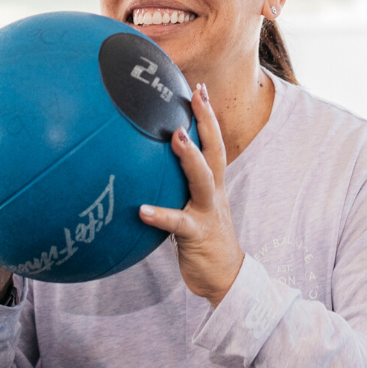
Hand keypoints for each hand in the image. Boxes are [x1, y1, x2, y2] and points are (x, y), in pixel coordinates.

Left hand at [139, 84, 243, 306]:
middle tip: (196, 94)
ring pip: (203, 179)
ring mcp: (207, 212)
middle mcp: (213, 193)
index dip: (207, 116)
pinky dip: (160, 215)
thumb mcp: (191, 208)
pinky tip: (141, 210)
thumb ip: (175, 189)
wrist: (226, 279)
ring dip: (190, 157)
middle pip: (215, 150)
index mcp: (213, 184)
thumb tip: (142, 169)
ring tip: (174, 137)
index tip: (199, 89)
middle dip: (207, 121)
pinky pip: (178, 223)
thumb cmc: (203, 240)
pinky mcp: (197, 235)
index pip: (213, 143)